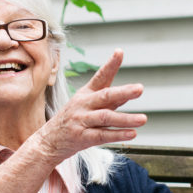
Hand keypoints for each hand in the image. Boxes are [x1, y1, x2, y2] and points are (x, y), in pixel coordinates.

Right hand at [31, 49, 146, 162]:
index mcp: (86, 93)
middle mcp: (83, 104)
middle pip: (105, 96)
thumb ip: (110, 100)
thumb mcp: (88, 105)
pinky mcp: (82, 137)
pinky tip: (132, 133)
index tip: (119, 52)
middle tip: (140, 88)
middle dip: (123, 91)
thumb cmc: (73, 119)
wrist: (49, 140)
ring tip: (143, 119)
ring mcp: (81, 120)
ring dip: (125, 119)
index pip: (100, 77)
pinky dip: (117, 134)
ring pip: (105, 117)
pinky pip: (102, 135)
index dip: (110, 65)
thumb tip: (130, 92)